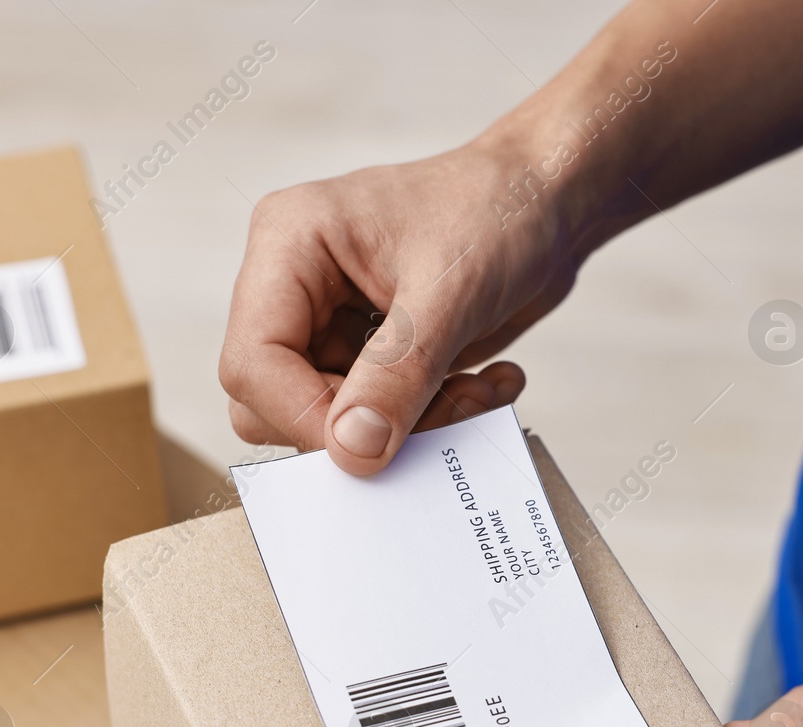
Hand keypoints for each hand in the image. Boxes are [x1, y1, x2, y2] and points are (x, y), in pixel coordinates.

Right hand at [219, 141, 580, 472]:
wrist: (550, 200)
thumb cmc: (499, 209)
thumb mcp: (450, 293)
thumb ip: (397, 374)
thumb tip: (351, 450)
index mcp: (289, 244)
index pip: (253, 362)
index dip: (304, 417)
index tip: (373, 447)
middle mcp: (298, 286)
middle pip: (277, 401)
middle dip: (364, 426)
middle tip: (443, 410)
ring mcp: (333, 320)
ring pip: (334, 420)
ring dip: (413, 425)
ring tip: (478, 393)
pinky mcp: (373, 352)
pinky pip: (379, 417)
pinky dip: (436, 416)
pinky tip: (486, 384)